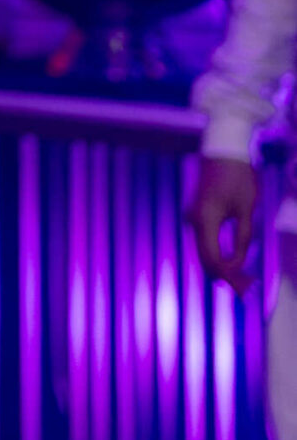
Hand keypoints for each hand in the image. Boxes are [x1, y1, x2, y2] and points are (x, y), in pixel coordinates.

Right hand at [189, 155, 261, 294]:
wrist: (224, 149)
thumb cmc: (238, 177)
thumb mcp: (246, 209)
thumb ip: (242, 238)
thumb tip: (238, 263)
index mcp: (206, 219)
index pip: (213, 259)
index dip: (229, 275)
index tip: (246, 285)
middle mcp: (195, 220)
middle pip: (205, 258)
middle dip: (224, 276)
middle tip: (245, 290)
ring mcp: (194, 217)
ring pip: (204, 251)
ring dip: (221, 267)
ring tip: (241, 279)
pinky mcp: (199, 214)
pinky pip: (205, 241)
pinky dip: (217, 254)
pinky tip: (231, 262)